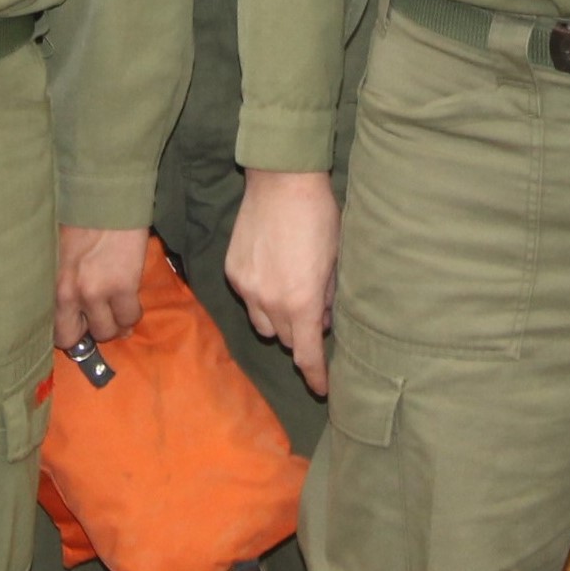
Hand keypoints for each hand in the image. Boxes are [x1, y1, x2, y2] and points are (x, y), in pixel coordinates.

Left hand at [55, 226, 147, 348]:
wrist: (107, 194)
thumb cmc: (79, 216)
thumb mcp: (55, 250)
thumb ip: (58, 278)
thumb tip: (70, 304)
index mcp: (45, 282)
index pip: (45, 325)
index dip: (63, 328)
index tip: (75, 323)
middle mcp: (65, 292)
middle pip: (70, 338)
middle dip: (84, 332)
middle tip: (96, 319)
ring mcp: (95, 292)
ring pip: (105, 332)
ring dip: (113, 324)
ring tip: (117, 308)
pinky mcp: (123, 286)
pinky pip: (129, 317)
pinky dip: (131, 314)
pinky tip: (131, 300)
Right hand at [227, 168, 337, 395]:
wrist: (282, 181)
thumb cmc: (320, 217)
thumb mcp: (336, 260)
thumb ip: (329, 296)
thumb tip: (324, 320)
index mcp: (302, 302)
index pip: (307, 355)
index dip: (315, 376)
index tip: (322, 389)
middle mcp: (271, 301)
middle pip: (285, 339)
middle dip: (302, 335)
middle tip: (317, 312)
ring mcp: (248, 287)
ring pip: (263, 324)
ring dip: (279, 320)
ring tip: (293, 294)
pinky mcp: (233, 271)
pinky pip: (248, 299)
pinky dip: (262, 296)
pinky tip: (274, 272)